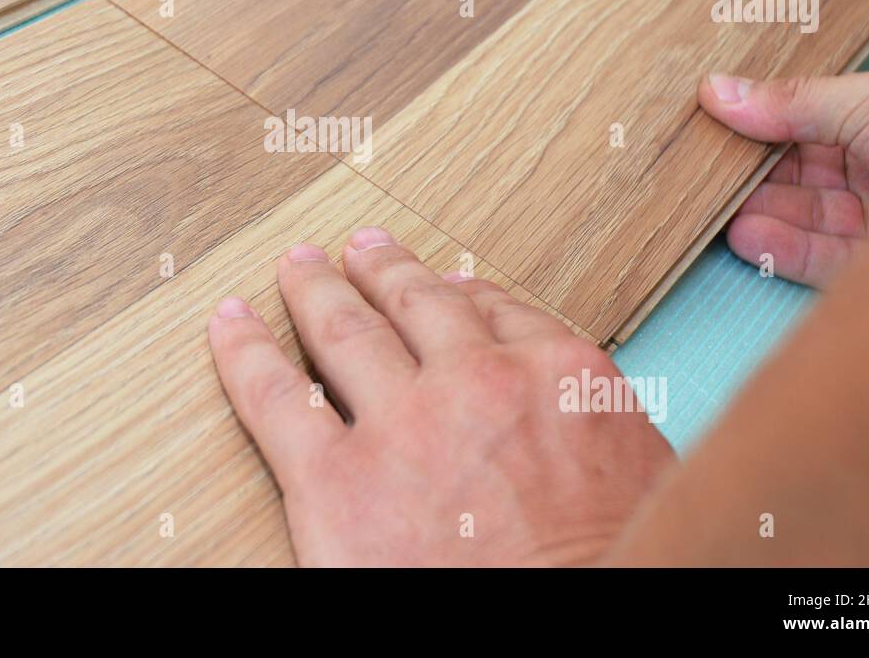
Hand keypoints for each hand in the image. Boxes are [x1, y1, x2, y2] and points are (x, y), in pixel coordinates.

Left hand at [207, 228, 674, 565]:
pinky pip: (273, 395)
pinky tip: (230, 324)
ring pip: (344, 329)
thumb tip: (561, 410)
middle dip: (383, 269)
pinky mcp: (336, 482)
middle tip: (361, 249)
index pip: (495, 311)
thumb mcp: (638, 473)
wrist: (572, 626)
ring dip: (315, 289)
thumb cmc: (615, 563)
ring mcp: (404, 424)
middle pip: (416, 304)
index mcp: (558, 374)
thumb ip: (586, 419)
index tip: (442, 283)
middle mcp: (476, 381)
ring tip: (299, 268)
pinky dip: (243, 351)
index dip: (459, 293)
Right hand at [698, 66, 868, 286]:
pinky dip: (782, 249)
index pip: (790, 133)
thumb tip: (717, 90)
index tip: (699, 135)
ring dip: (755, 215)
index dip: (746, 134)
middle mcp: (867, 172)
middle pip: (789, 180)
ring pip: (800, 222)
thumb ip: (788, 103)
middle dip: (741, 179)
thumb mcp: (865, 99)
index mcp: (866, 124)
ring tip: (708, 211)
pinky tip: (745, 235)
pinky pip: (821, 261)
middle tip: (690, 179)